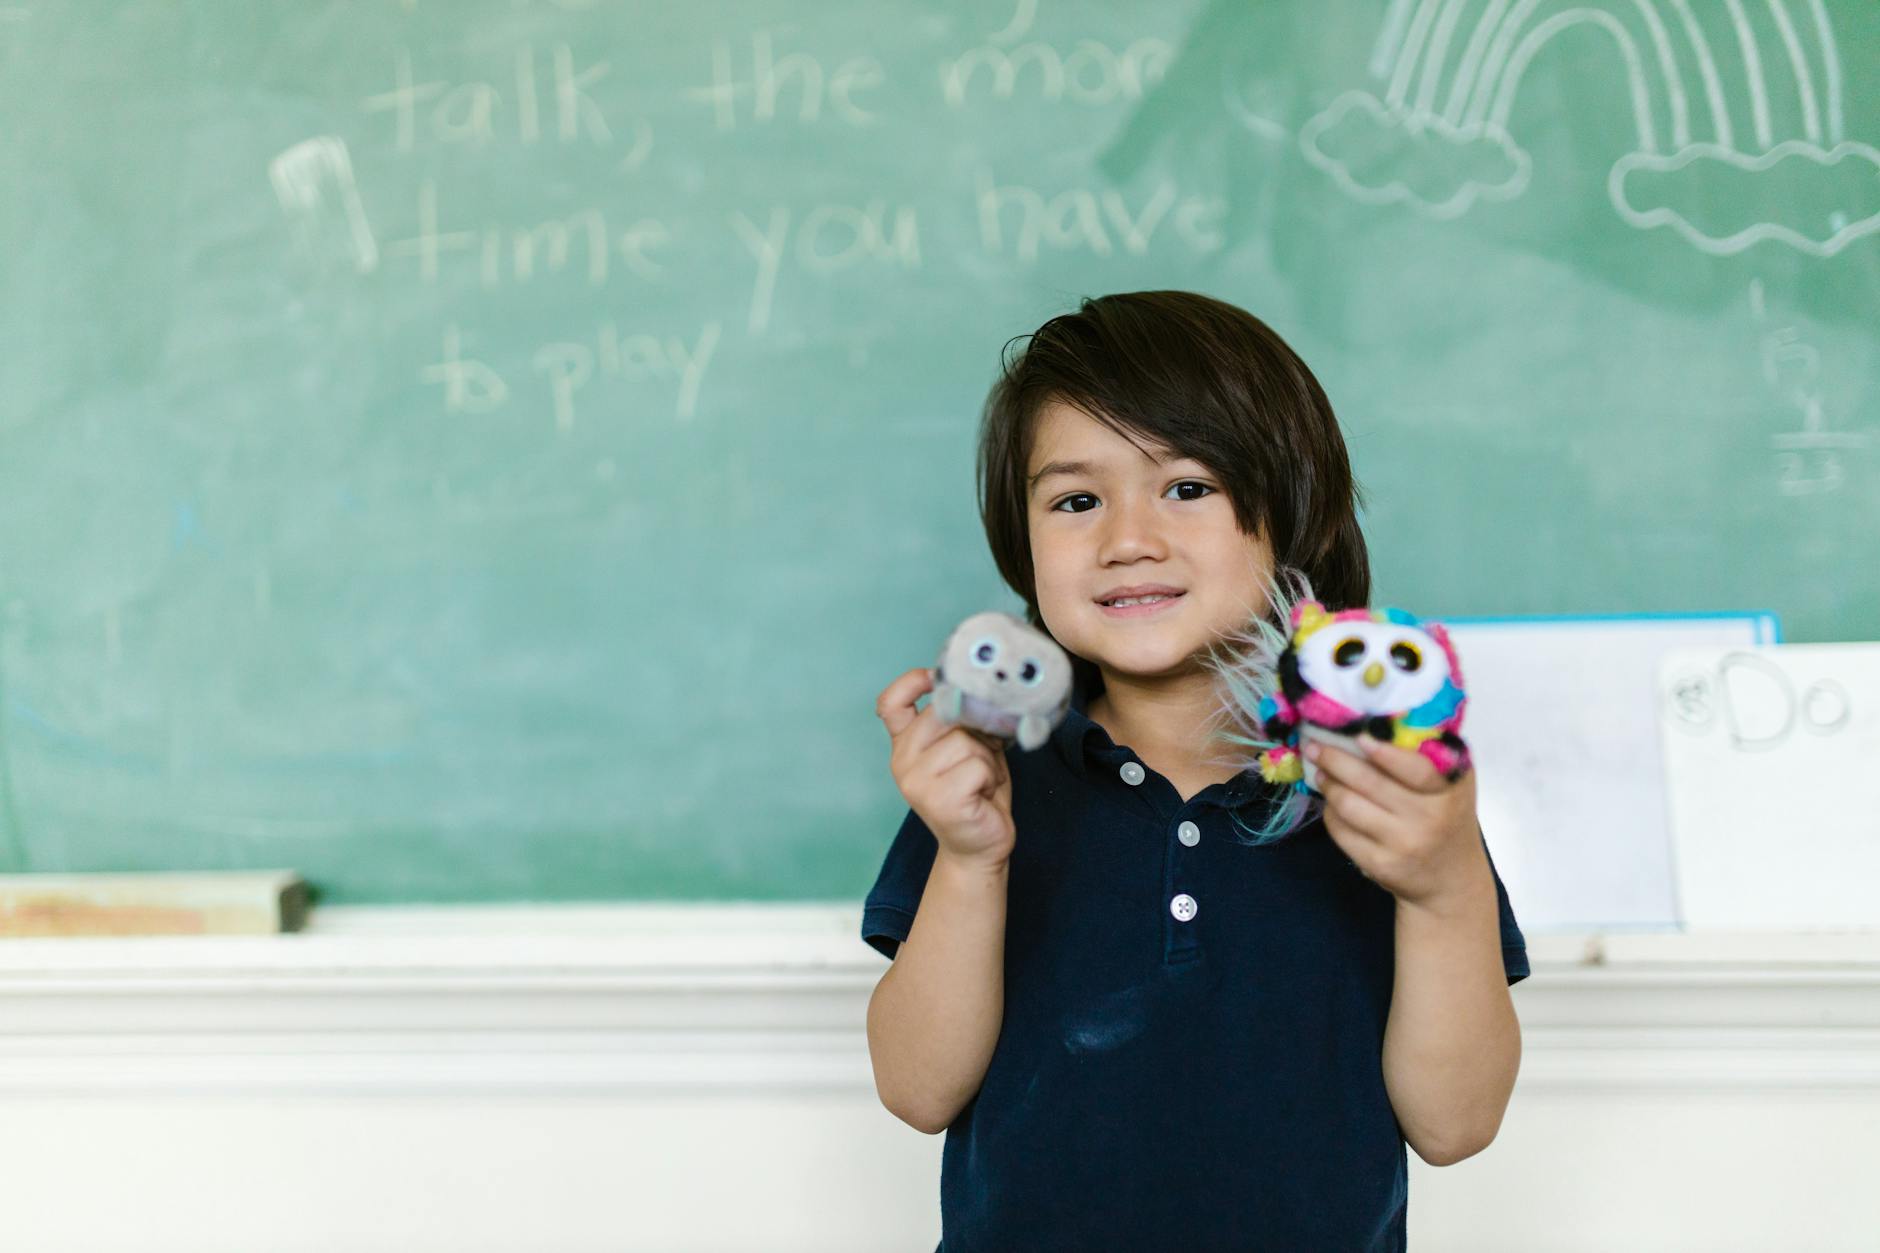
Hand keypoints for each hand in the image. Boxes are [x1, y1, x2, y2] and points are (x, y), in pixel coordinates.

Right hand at [876, 666, 1015, 870]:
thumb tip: (974, 690)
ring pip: (966, 741)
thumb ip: (960, 719)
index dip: (912, 681)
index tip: (937, 680)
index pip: (890, 702)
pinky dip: (991, 777)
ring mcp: (916, 782)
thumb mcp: (967, 746)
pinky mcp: (939, 800)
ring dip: (987, 759)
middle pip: (944, 713)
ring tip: (983, 781)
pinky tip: (984, 794)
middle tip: (983, 753)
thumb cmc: (977, 791)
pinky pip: (977, 766)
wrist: (980, 846)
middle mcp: (902, 761)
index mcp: (905, 745)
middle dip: (975, 729)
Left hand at [1305, 736, 1489, 913]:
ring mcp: (1403, 844)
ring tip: (1320, 772)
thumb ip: (1428, 755)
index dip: (1384, 753)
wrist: (1452, 878)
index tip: (1359, 736)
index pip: (1416, 769)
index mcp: (1449, 790)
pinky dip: (1330, 813)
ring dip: (1328, 784)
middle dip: (1335, 760)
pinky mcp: (1380, 865)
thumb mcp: (1452, 785)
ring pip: (1349, 805)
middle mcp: (1429, 818)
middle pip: (1370, 783)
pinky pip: (1342, 831)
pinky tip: (1331, 803)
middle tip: (1315, 746)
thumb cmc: (1447, 817)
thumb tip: (1379, 721)